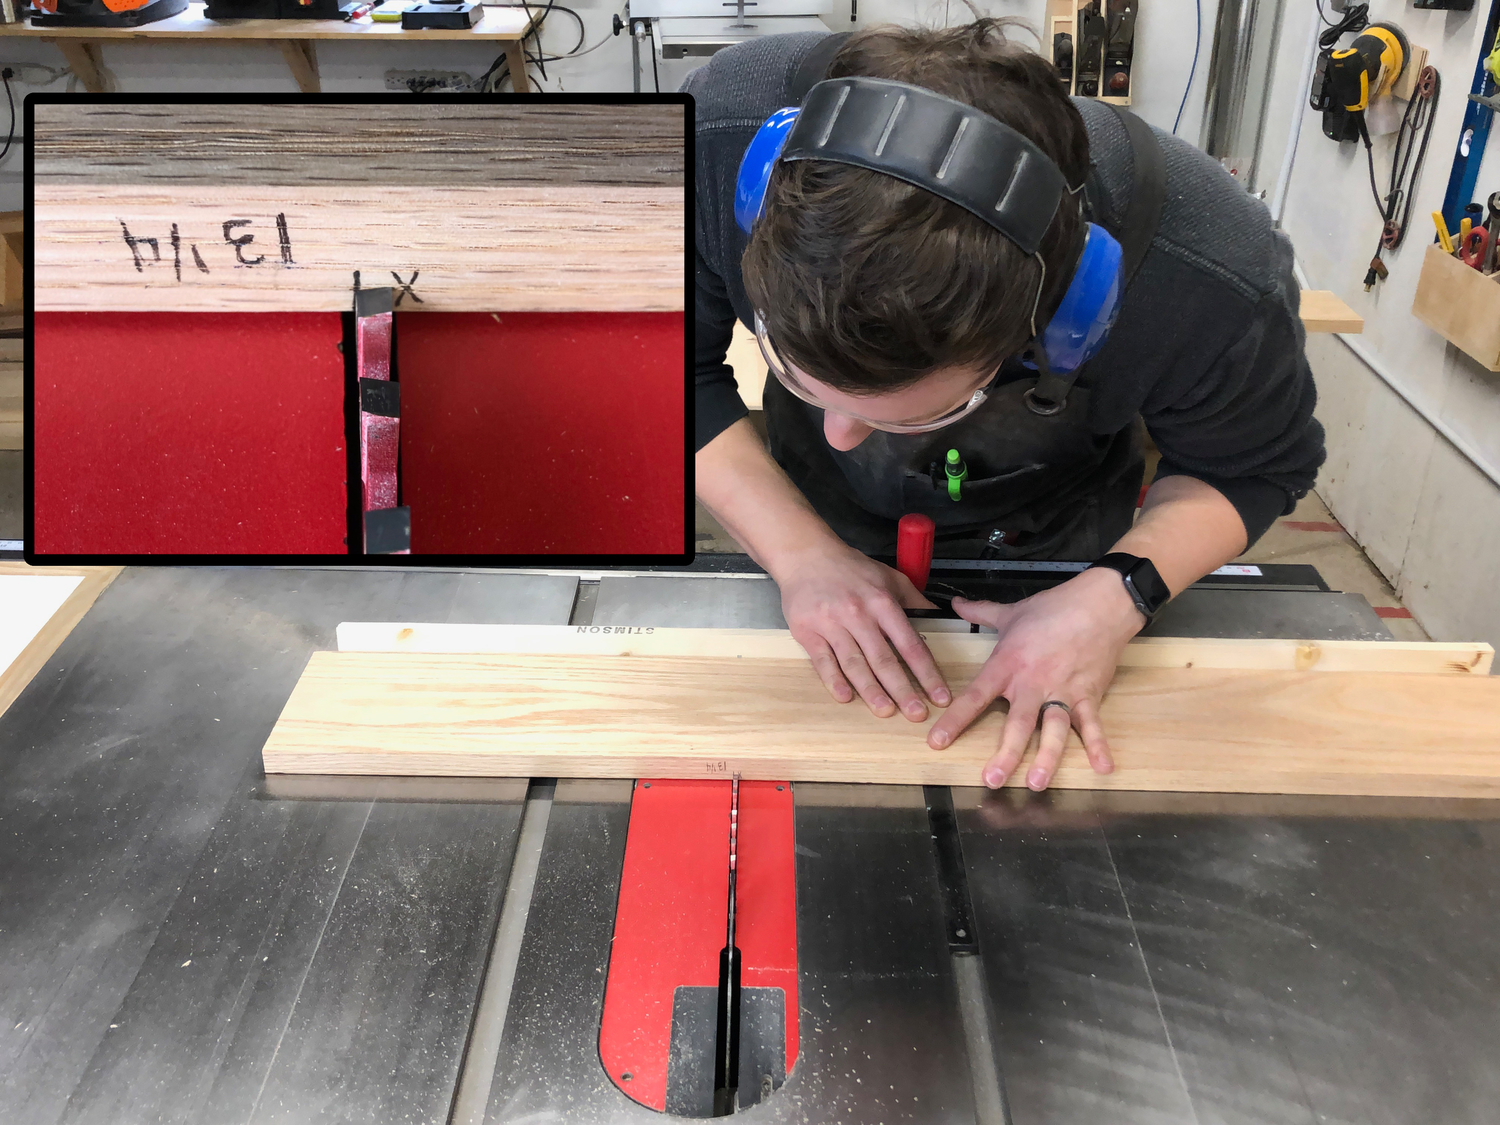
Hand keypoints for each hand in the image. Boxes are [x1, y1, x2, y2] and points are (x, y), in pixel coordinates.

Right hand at [774, 542, 951, 720]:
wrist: (805, 555)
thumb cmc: (851, 568)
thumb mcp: (890, 577)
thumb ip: (915, 601)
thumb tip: (940, 619)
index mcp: (882, 603)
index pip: (910, 643)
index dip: (926, 672)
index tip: (939, 695)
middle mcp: (858, 615)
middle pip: (883, 659)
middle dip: (902, 689)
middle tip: (916, 714)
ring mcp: (831, 624)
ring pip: (854, 663)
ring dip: (871, 690)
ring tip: (885, 711)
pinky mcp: (807, 632)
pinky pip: (822, 660)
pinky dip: (833, 680)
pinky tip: (845, 697)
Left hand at [926, 568, 1144, 788]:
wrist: (1100, 603)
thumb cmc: (1054, 607)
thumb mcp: (1012, 612)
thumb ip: (980, 612)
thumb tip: (956, 603)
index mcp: (1008, 664)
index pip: (976, 696)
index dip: (955, 720)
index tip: (937, 742)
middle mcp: (1033, 683)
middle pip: (1017, 723)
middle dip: (1005, 754)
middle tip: (991, 780)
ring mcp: (1063, 691)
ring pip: (1053, 729)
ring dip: (1047, 757)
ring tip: (1036, 783)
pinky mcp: (1089, 695)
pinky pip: (1093, 724)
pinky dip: (1099, 746)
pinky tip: (1102, 769)